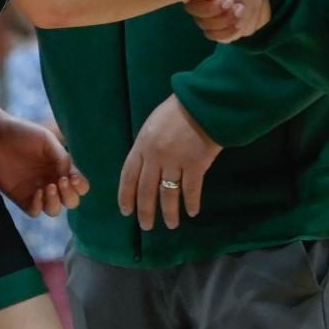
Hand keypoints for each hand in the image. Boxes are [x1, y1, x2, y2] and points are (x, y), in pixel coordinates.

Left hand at [0, 108, 88, 215]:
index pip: (80, 185)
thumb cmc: (23, 133)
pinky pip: (34, 211)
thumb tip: (69, 176)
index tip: (72, 177)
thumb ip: (61, 157)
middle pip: (70, 201)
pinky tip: (37, 193)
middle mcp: (52, 181)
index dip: (80, 186)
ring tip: (48, 187)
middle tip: (61, 182)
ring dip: (55, 202)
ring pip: (54, 210)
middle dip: (70, 196)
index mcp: (61, 168)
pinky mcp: (20, 197)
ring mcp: (36, 191)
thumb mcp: (47, 139)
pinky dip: (39, 206)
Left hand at [118, 94, 222, 230]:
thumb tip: (145, 167)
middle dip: (145, 211)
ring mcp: (175, 162)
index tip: (126, 212)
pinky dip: (191, 202)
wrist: (202, 103)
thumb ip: (146, 146)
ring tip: (171, 224)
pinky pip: (191, 189)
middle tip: (146, 226)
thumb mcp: (152, 125)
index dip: (126, 196)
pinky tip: (192, 211)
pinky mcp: (195, 165)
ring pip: (168, 194)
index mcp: (142, 145)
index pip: (128, 176)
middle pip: (146, 190)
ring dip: (169, 212)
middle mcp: (155, 157)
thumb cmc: (177, 110)